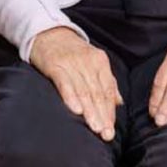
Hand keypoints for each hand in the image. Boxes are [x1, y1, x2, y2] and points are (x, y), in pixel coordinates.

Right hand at [28, 26, 120, 140]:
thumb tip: (118, 103)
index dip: (110, 112)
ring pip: (83, 90)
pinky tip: (76, 110)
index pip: (107, 91)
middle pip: (97, 93)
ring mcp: (71, 63)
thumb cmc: (71, 51)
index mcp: (100, 62)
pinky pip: (64, 83)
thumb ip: (106, 81)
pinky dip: (71, 97)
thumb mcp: (92, 62)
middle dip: (102, 115)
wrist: (47, 32)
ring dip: (90, 111)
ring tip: (95, 128)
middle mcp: (87, 62)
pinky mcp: (54, 64)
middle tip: (106, 135)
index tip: (111, 131)